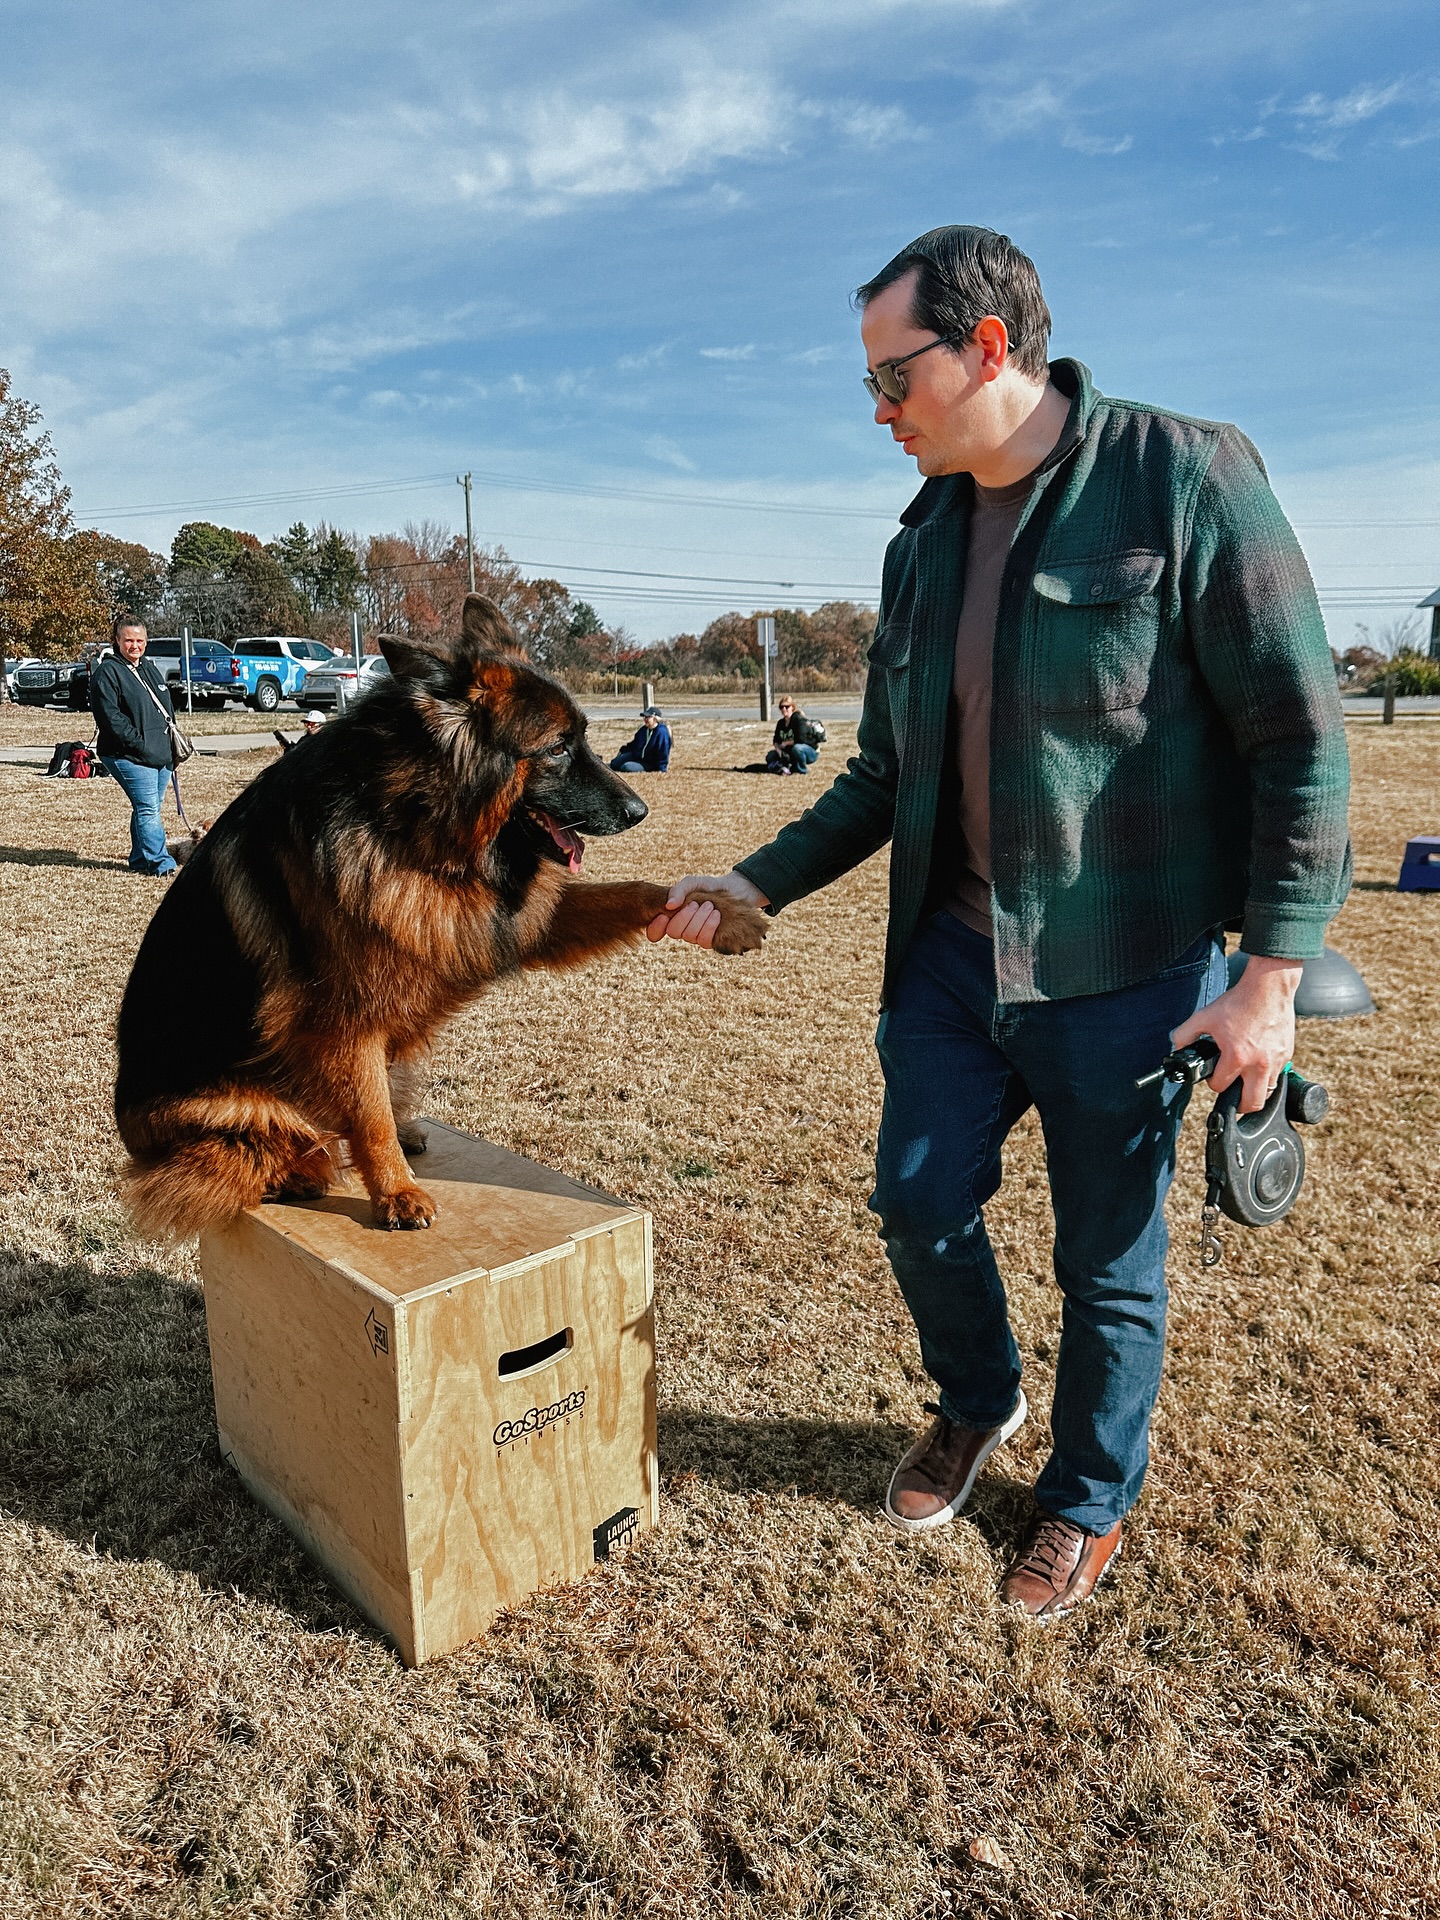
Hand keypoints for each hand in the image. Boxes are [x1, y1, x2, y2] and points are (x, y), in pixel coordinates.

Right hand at [645, 870, 769, 946]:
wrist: (736, 890)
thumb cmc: (710, 887)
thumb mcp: (692, 883)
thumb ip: (679, 890)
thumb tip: (669, 906)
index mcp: (673, 917)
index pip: (655, 932)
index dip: (656, 927)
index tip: (663, 915)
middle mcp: (684, 929)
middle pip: (673, 932)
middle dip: (684, 916)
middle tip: (695, 903)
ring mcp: (698, 937)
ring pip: (690, 936)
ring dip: (699, 919)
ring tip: (709, 905)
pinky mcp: (713, 942)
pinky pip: (705, 941)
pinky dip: (709, 926)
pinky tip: (716, 915)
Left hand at [1169, 954, 1302, 1114]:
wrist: (1269, 988)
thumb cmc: (1239, 1002)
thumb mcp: (1204, 1016)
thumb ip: (1185, 1034)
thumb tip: (1176, 1047)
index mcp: (1237, 1057)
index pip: (1221, 1087)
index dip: (1213, 1083)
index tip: (1214, 1076)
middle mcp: (1259, 1064)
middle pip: (1252, 1104)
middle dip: (1240, 1105)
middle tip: (1234, 1097)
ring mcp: (1276, 1060)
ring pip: (1268, 1092)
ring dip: (1256, 1091)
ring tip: (1246, 1081)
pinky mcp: (1287, 1054)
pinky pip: (1278, 1075)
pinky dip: (1268, 1075)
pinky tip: (1258, 1064)